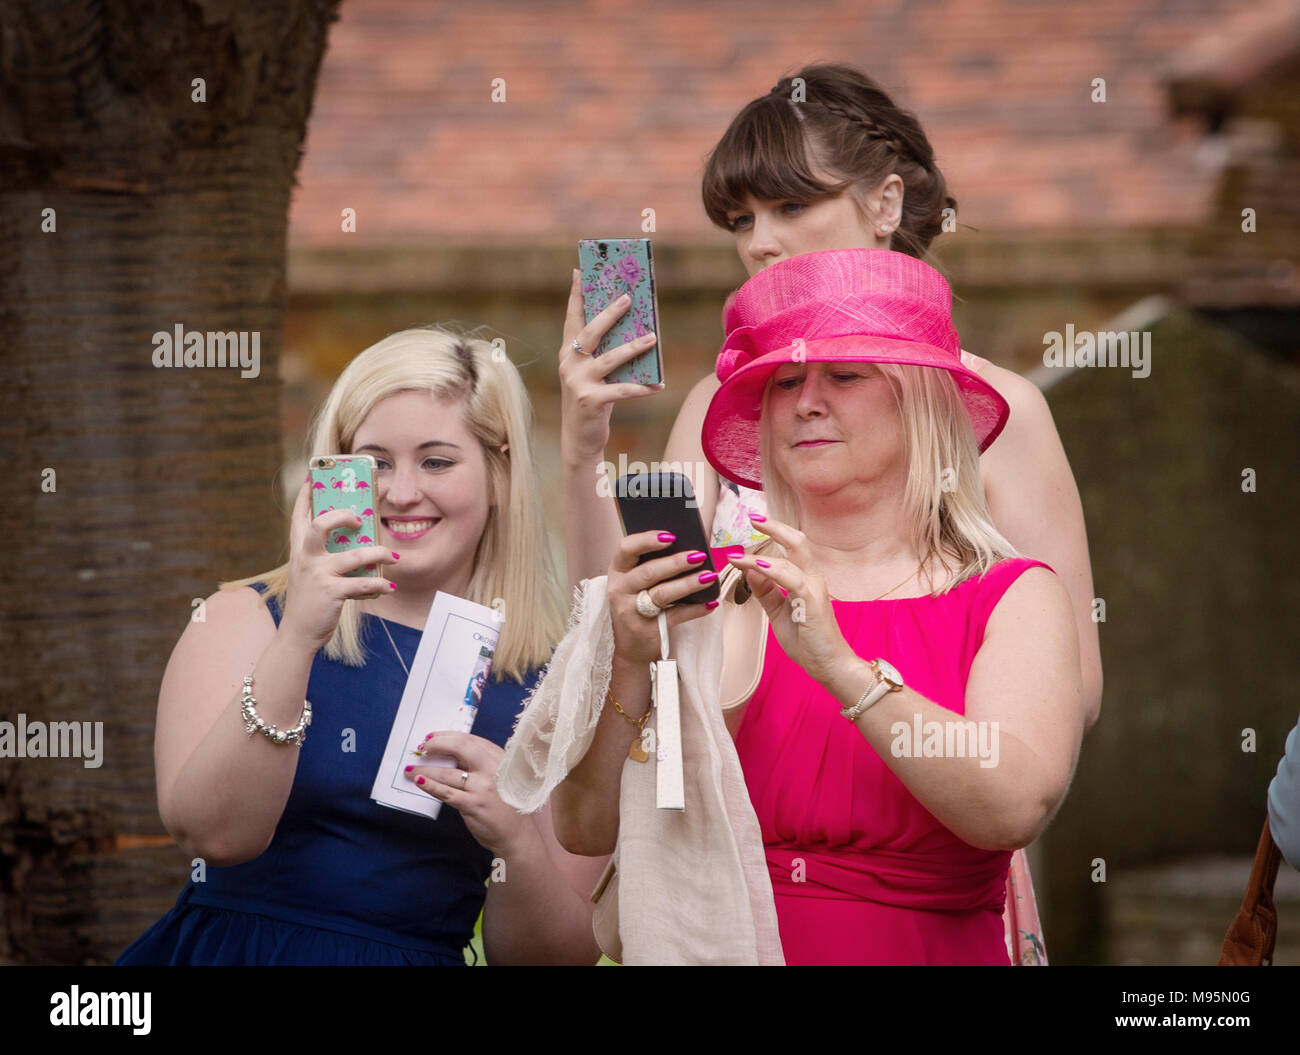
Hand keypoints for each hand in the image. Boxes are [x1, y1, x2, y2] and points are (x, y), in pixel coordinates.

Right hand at [279, 478, 399, 650]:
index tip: (314, 475)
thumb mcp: (311, 573)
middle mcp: (306, 558)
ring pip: (353, 555)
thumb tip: (359, 540)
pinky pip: (362, 584)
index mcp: (299, 550)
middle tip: (360, 518)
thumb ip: (326, 555)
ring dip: (378, 553)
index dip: (307, 494)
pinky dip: (379, 585)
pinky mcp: (331, 593)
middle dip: (343, 516)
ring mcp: (318, 575)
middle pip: (320, 525)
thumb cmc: (310, 601)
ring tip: (393, 556)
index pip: (299, 516)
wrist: (297, 634)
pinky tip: (389, 586)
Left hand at [406, 732, 530, 855]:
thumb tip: (447, 755)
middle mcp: (492, 769)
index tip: (432, 737)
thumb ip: (479, 764)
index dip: (447, 736)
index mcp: (499, 758)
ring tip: (410, 769)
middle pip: (460, 747)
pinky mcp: (473, 805)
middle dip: (436, 745)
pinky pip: (446, 793)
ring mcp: (483, 787)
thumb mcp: (498, 777)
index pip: (470, 739)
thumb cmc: (504, 804)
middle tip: (421, 747)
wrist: (516, 835)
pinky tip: (419, 781)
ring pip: (448, 772)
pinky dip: (430, 785)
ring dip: (425, 769)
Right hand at [559, 268, 663, 459]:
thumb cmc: (591, 400)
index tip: (580, 271)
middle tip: (628, 297)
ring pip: (610, 358)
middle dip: (609, 313)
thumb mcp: (593, 374)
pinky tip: (659, 385)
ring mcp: (577, 382)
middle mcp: (569, 364)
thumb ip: (604, 354)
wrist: (578, 439)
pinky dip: (642, 389)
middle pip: (590, 332)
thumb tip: (637, 332)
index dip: (576, 295)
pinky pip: (621, 391)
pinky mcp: (590, 400)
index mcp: (568, 353)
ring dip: (633, 347)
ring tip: (653, 337)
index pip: (572, 319)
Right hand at [608, 531, 717, 666]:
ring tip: (709, 576)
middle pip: (649, 572)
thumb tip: (689, 546)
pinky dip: (695, 609)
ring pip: (662, 594)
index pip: (626, 548)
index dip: (647, 540)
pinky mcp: (647, 630)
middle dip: (676, 562)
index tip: (671, 535)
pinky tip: (711, 603)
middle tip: (699, 555)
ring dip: (688, 584)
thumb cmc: (639, 604)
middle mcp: (620, 589)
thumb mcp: (637, 582)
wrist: (631, 647)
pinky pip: (676, 616)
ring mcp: (631, 611)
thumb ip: (654, 563)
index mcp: (618, 570)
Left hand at [724, 516, 854, 687]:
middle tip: (752, 518)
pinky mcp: (813, 602)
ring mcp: (814, 588)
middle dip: (775, 526)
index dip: (772, 533)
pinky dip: (773, 571)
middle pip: (797, 541)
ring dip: (760, 556)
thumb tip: (750, 570)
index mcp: (805, 579)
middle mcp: (812, 578)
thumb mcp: (779, 613)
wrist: (829, 666)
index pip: (789, 548)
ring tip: (737, 556)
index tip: (753, 523)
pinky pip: (791, 580)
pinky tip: (756, 567)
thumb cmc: (808, 640)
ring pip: (790, 559)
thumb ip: (765, 592)